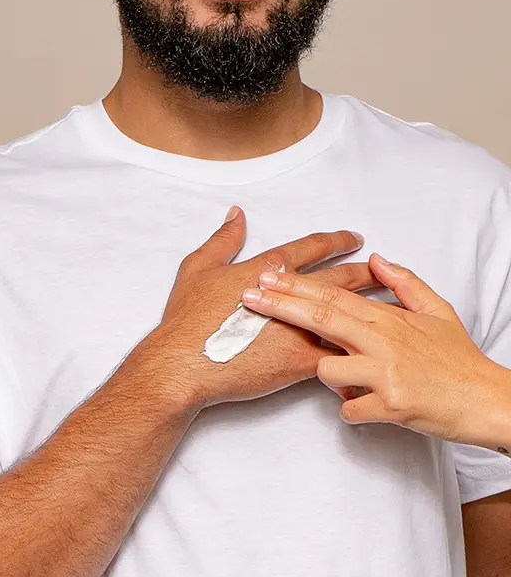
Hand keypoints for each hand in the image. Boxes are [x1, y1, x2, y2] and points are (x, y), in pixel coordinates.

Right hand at [144, 206, 377, 410]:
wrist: (185, 362)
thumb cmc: (188, 318)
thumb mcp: (197, 267)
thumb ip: (223, 240)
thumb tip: (237, 215)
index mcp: (267, 269)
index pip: (310, 249)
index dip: (334, 242)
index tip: (353, 239)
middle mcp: (290, 295)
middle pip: (339, 280)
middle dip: (364, 272)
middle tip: (383, 269)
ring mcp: (298, 329)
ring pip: (345, 315)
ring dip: (368, 310)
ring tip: (391, 308)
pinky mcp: (300, 361)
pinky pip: (336, 355)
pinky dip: (355, 354)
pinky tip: (372, 354)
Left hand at [240, 252, 510, 446]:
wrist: (488, 400)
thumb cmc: (458, 358)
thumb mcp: (436, 310)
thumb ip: (403, 283)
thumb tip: (375, 259)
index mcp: (388, 318)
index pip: (332, 295)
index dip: (296, 285)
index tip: (267, 275)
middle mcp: (382, 342)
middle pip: (320, 320)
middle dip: (280, 307)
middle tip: (249, 298)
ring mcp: (385, 374)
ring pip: (328, 370)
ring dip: (327, 374)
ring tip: (347, 377)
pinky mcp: (391, 407)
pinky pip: (349, 409)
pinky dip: (351, 409)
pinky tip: (363, 405)